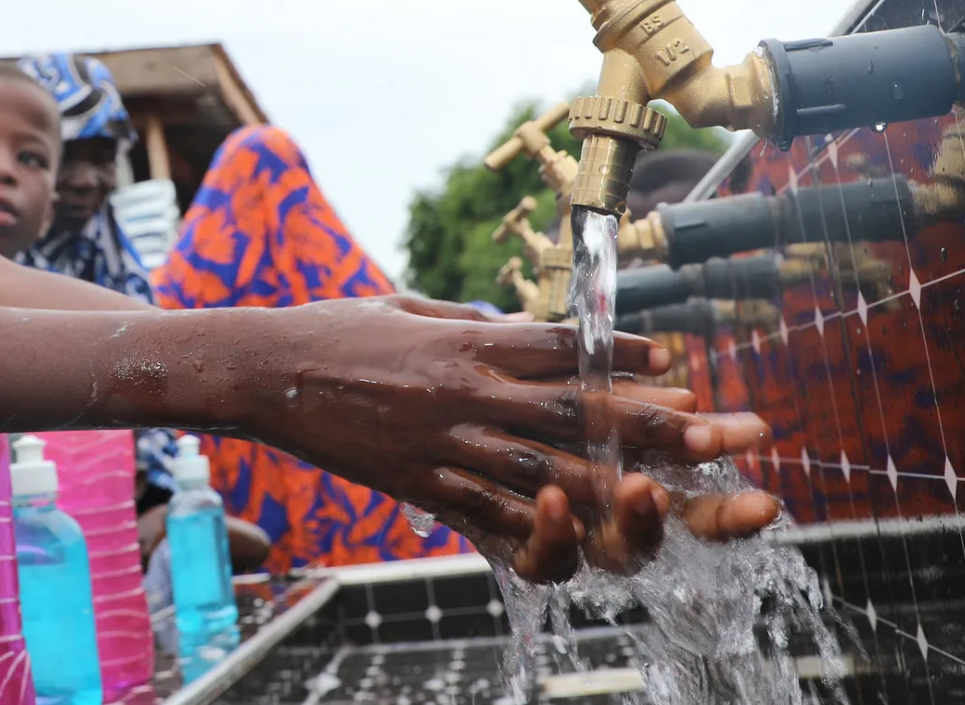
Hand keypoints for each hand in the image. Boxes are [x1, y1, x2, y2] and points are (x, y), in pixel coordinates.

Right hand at [241, 295, 736, 582]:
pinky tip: (586, 529)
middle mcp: (467, 391)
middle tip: (722, 430)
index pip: (563, 348)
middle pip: (577, 409)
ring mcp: (445, 441)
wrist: (267, 370)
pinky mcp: (420, 483)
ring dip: (617, 479)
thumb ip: (475, 325)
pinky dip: (541, 518)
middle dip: (655, 422)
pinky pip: (488, 506)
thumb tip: (524, 331)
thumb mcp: (414, 311)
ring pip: (545, 464)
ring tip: (676, 488)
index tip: (677, 365)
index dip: (624, 357)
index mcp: (469, 343)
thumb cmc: (340, 329)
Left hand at [543, 378, 778, 573]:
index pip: (704, 512)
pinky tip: (553, 498)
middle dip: (700, 521)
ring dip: (632, 521)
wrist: (481, 422)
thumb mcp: (600, 404)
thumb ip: (653, 412)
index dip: (736, 515)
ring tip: (639, 486)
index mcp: (649, 491)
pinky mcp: (523, 547)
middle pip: (670, 538)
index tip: (766, 504)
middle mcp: (618, 526)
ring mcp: (576, 541)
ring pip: (614, 552)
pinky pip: (543, 558)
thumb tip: (710, 408)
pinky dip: (553, 534)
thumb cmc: (548, 413)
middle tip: (694, 489)